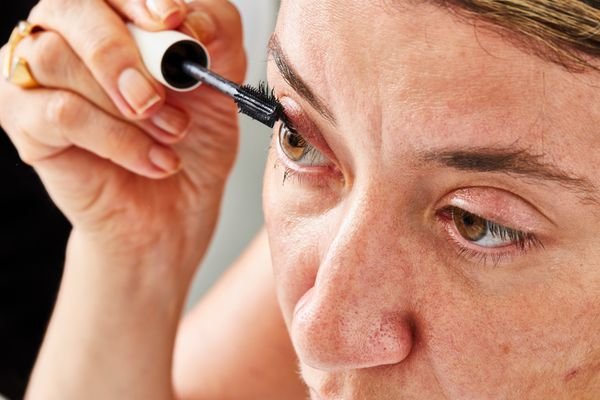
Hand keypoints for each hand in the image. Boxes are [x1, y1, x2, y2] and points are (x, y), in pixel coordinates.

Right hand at [0, 0, 246, 279]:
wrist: (175, 210)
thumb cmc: (192, 144)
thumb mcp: (222, 83)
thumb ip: (217, 36)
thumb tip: (192, 17)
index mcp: (113, 17)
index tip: (175, 21)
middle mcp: (68, 37)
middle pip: (69, 7)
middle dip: (120, 50)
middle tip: (159, 96)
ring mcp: (38, 78)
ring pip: (56, 59)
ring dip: (125, 104)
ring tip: (171, 134)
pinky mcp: (26, 124)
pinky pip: (60, 113)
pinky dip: (116, 138)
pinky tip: (154, 161)